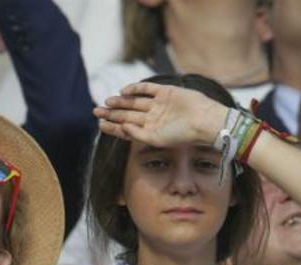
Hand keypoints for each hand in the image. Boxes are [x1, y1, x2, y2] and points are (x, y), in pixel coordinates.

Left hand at [95, 82, 228, 146]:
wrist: (203, 120)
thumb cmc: (182, 135)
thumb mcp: (157, 139)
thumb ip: (138, 135)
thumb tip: (121, 127)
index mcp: (150, 131)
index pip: (127, 129)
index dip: (113, 127)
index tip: (100, 125)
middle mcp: (152, 118)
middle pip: (127, 114)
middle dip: (112, 113)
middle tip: (96, 111)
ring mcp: (158, 104)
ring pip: (134, 102)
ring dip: (121, 101)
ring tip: (107, 101)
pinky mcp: (166, 92)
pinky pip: (147, 88)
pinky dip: (135, 88)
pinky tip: (124, 91)